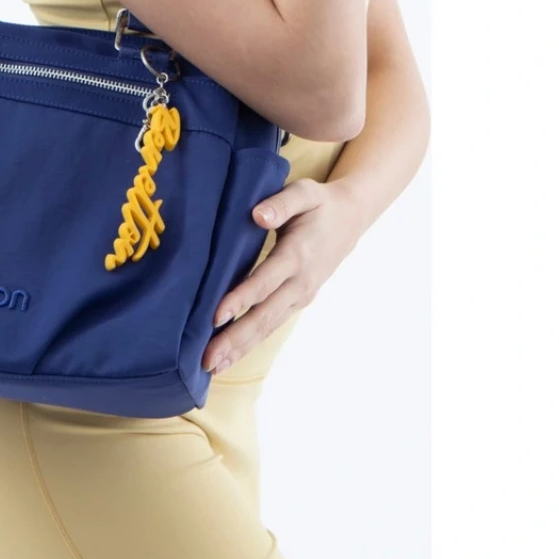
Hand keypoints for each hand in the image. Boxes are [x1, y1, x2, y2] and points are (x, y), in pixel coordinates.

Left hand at [203, 178, 364, 374]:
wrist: (351, 220)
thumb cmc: (320, 203)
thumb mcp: (305, 192)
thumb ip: (281, 203)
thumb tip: (257, 215)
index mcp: (298, 255)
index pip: (265, 282)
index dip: (241, 299)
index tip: (215, 316)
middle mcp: (300, 282)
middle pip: (264, 316)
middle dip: (235, 339)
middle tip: (208, 360)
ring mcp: (301, 296)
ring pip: (267, 326)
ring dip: (240, 347)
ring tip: (213, 366)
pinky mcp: (298, 301)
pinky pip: (272, 324)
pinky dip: (251, 342)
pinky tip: (231, 355)